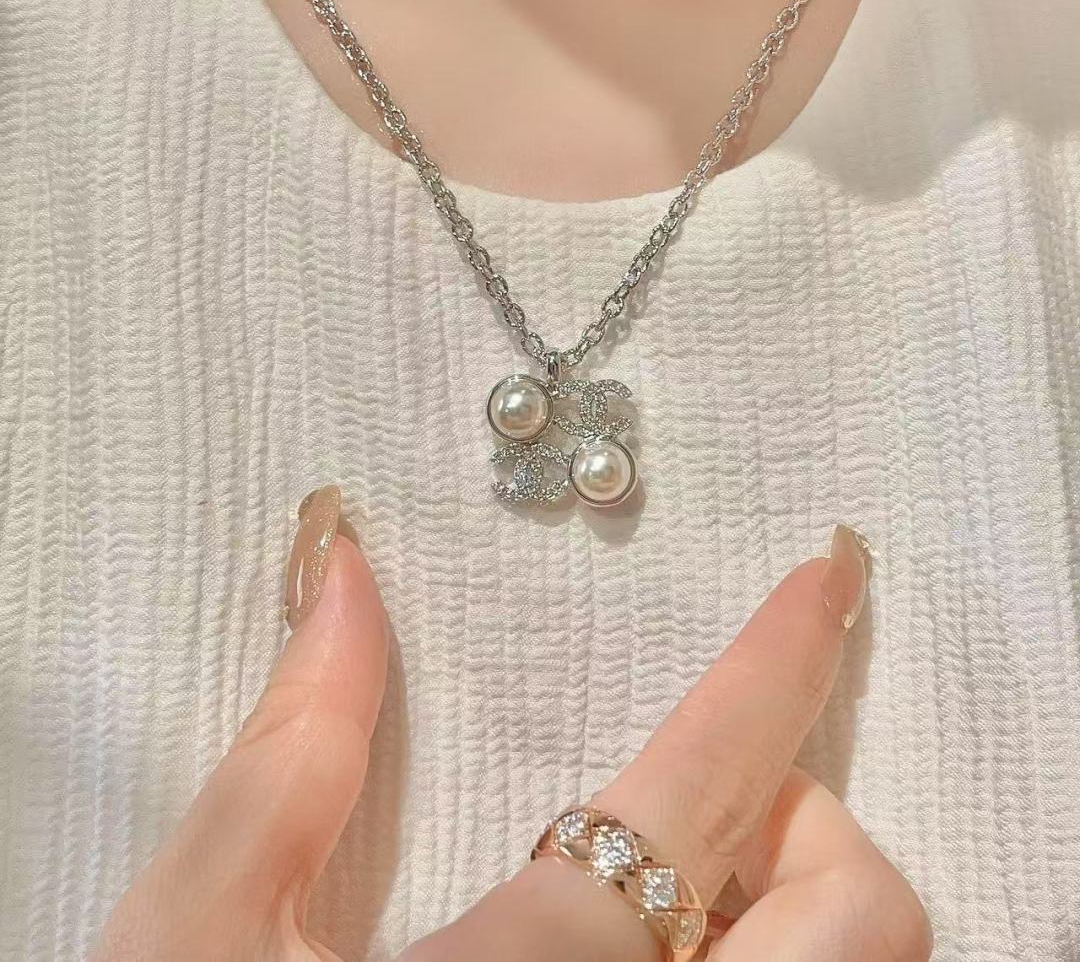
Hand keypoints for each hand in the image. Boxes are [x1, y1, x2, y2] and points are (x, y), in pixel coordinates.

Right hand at [93, 494, 931, 960]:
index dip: (778, 661)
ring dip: (798, 919)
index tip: (828, 574)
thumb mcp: (201, 932)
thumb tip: (349, 582)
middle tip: (698, 826)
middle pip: (862, 916)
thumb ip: (293, 751)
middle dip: (811, 828)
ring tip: (670, 912)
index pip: (708, 784)